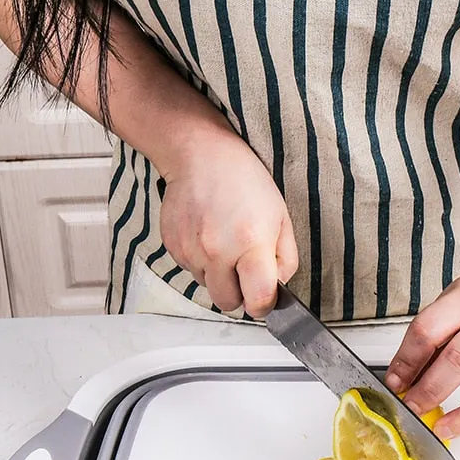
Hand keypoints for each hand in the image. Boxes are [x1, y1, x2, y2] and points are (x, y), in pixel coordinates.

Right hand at [159, 129, 297, 317]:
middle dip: (239, 294)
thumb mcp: (282, 219)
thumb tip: (276, 288)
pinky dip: (202, 262)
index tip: (265, 298)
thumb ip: (286, 260)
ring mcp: (191, 250)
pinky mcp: (173, 247)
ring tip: (225, 243)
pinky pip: (191, 271)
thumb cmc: (246, 182)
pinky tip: (208, 235)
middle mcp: (218, 251)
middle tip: (245, 271)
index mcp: (251, 244)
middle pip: (228, 303)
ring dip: (219, 276)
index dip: (264, 304)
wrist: (201, 155)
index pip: (257, 301)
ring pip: (208, 287)